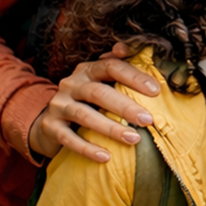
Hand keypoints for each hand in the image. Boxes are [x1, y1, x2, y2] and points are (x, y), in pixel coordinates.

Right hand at [27, 43, 160, 161]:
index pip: (111, 67)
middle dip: (125, 106)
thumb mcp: (100, 81)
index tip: (156, 91)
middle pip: (99, 92)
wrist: (49, 121)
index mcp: (88, 70)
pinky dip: (88, 148)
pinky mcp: (50, 127)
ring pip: (84, 115)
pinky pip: (69, 139)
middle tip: (148, 120)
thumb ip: (117, 66)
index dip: (134, 77)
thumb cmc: (87, 99)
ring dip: (110, 128)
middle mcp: (71, 84)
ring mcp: (58, 105)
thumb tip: (128, 48)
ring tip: (133, 139)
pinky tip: (106, 157)